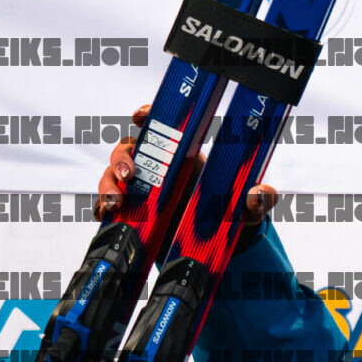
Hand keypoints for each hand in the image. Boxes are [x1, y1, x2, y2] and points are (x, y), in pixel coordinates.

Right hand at [97, 104, 276, 224]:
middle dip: (121, 157)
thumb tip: (260, 195)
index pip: (161, 127)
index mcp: (184, 156)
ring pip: (110, 175)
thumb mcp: (249, 207)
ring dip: (107, 185)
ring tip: (116, 203)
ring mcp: (140, 189)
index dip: (147, 115)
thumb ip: (259, 199)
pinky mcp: (130, 212)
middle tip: (128, 174)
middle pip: (126, 149)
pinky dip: (101, 208)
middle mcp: (156, 168)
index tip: (140, 115)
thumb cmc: (231, 215)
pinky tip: (106, 215)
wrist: (216, 246)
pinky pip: (105, 205)